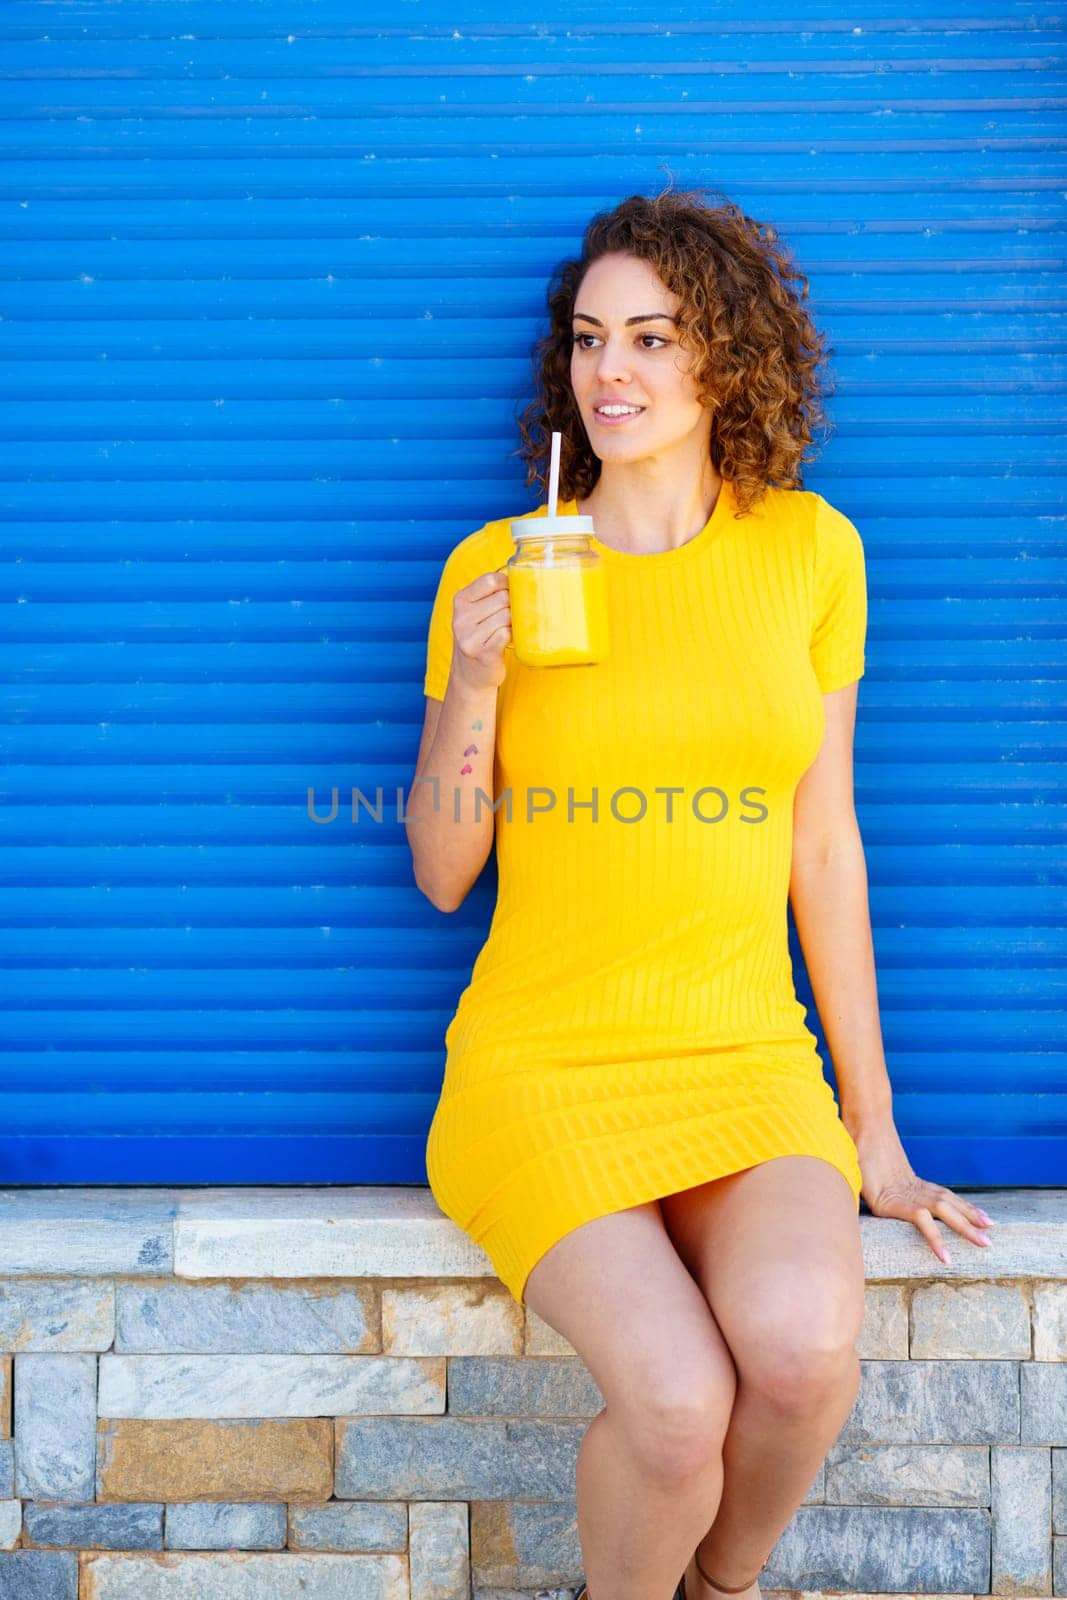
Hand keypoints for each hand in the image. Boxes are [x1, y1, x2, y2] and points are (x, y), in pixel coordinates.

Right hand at [450, 568, 511, 691]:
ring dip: (514, 623)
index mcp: (460, 601)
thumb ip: (491, 594)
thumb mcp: (475, 612)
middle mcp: (461, 618)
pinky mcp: (482, 653)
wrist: (470, 675)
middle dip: (513, 606)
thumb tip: (523, 577)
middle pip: (502, 598)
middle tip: (512, 617)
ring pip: (507, 616)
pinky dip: (512, 636)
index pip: (490, 580)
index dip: (507, 584)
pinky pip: (506, 634)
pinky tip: (508, 640)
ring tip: (509, 630)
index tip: (511, 594)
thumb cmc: (480, 637)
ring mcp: (469, 637)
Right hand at [852, 1124, 995, 1263]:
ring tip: (983, 1243)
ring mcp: (908, 1194)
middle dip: (972, 1219)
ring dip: (965, 1227)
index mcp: (911, 1183)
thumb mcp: (871, 1174)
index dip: (963, 1207)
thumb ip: (878, 1183)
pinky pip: (923, 1222)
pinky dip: (937, 1238)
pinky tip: (946, 1256)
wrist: (858, 1132)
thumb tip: (874, 1186)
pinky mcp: (897, 1202)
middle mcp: (914, 1188)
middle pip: (950, 1204)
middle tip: (991, 1237)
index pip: (944, 1196)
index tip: (982, 1218)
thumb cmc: (860, 1151)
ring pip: (945, 1211)